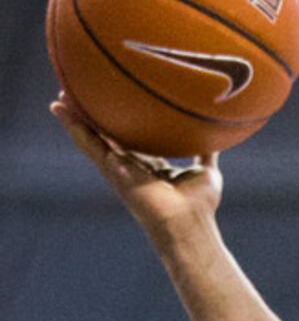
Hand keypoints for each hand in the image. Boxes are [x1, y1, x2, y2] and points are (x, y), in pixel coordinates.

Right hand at [50, 94, 222, 230]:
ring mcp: (119, 169)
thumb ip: (207, 153)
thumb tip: (216, 134)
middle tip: (81, 97)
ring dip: (76, 119)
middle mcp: (131, 167)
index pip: (133, 142)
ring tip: (60, 99)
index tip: (117, 107)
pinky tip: (60, 111)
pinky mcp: (111, 171)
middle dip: (94, 119)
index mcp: (151, 167)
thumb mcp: (206, 172)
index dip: (124, 126)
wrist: (187, 223)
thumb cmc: (199, 206)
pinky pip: (88, 145)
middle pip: (108, 138)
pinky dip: (73, 127)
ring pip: (92, 139)